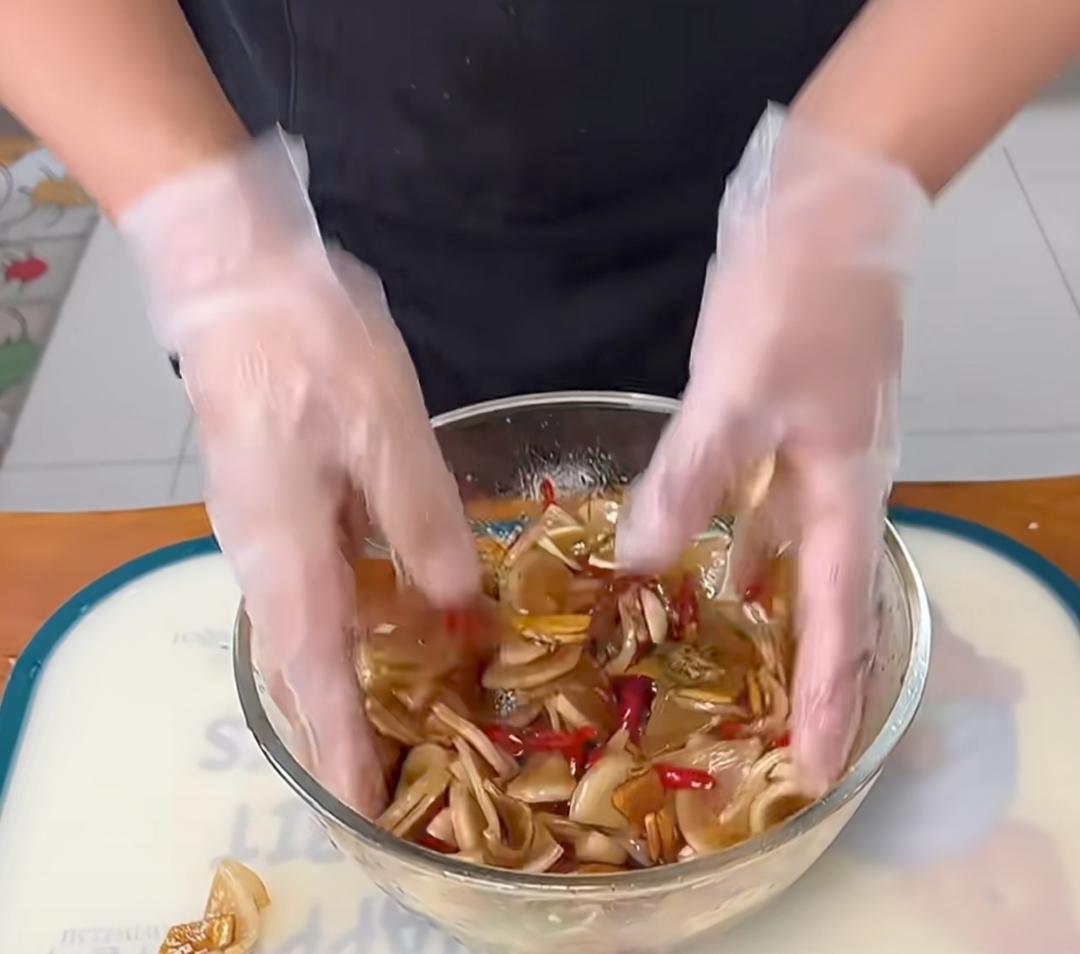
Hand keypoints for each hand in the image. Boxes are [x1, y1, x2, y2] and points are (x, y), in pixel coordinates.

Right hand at [121, 131, 478, 814]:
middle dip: (343, 725)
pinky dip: (348, 619)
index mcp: (289, 551)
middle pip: (304, 662)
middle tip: (392, 776)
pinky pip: (314, 581)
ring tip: (398, 717)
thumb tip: (455, 601)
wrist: (238, 274)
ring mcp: (265, 527)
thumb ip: (423, 523)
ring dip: (346, 678)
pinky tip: (391, 620)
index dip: (344, 744)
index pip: (319, 673)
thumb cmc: (313, 347)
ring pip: (307, 624)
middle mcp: (265, 555)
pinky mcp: (278, 496)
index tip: (367, 806)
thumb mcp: (388, 431)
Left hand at [618, 106, 927, 794]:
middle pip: (826, 604)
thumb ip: (691, 479)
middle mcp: (837, 489)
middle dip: (809, 679)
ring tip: (736, 678)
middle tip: (780, 749)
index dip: (828, 700)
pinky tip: (703, 569)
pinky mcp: (784, 429)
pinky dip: (738, 550)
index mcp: (843, 492)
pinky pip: (763, 513)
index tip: (818, 774)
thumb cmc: (795, 297)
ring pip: (793, 563)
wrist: (829, 208)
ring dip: (770, 621)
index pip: (836, 620)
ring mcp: (812, 458)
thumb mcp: (739, 390)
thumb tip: (639, 565)